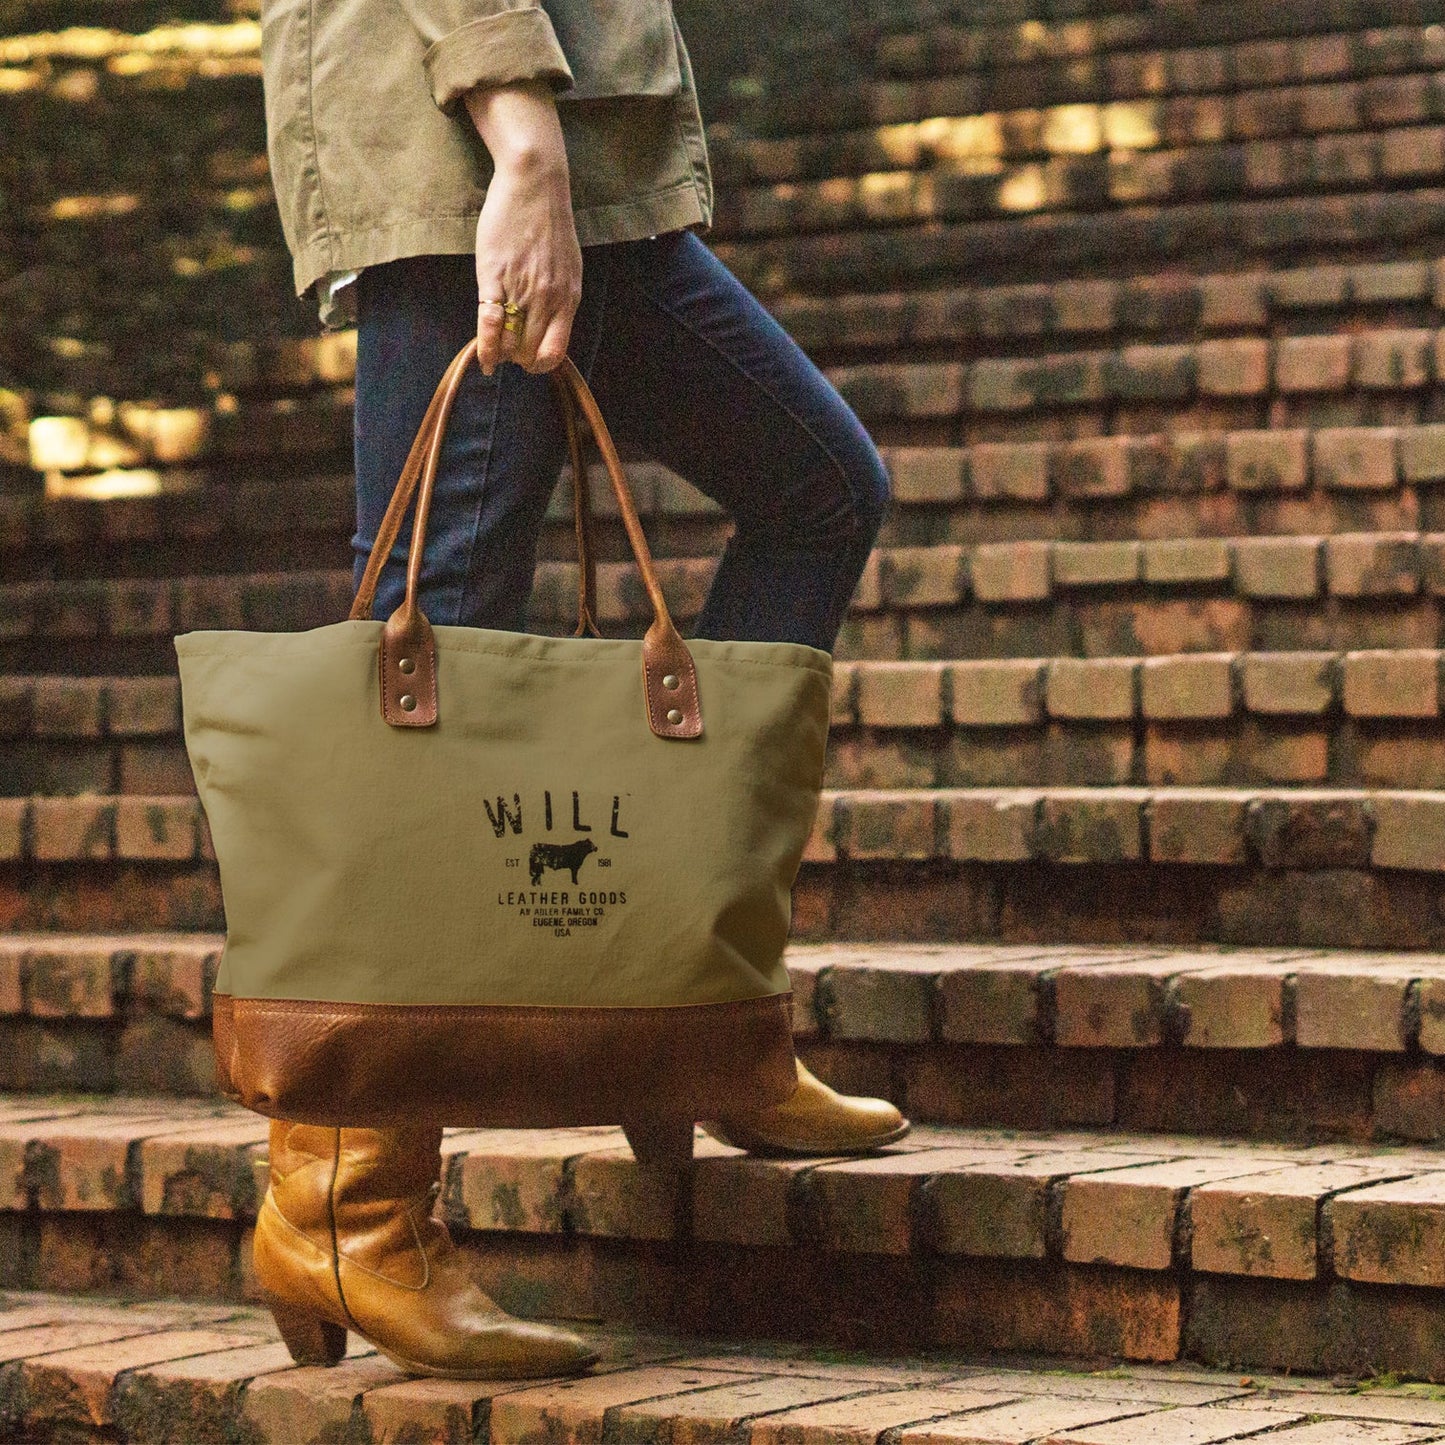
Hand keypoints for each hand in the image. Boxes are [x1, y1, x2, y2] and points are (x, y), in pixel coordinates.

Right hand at [464, 81, 582, 375]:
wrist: (535, 183)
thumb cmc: (550, 224)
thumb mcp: (568, 267)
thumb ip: (560, 298)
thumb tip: (549, 326)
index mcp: (568, 298)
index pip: (556, 352)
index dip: (541, 363)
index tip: (531, 360)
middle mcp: (547, 299)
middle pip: (529, 352)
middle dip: (518, 359)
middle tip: (509, 349)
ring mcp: (521, 289)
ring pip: (510, 343)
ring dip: (501, 352)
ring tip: (495, 346)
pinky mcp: (494, 276)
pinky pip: (490, 323)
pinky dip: (485, 346)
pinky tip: (482, 359)